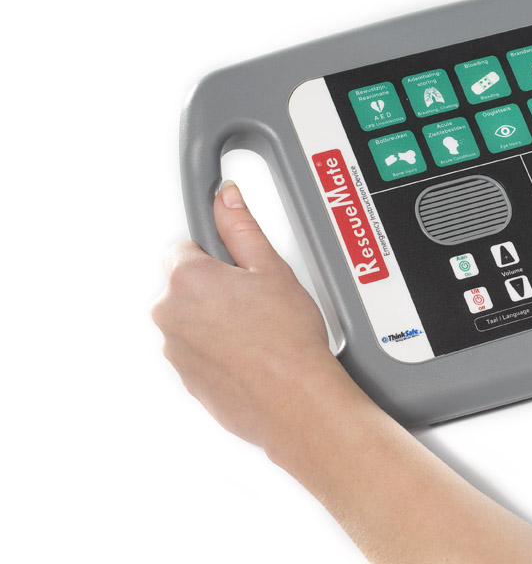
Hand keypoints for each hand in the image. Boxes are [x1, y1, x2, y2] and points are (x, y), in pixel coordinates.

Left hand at [152, 181, 358, 450]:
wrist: (295, 400)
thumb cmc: (287, 339)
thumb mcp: (272, 268)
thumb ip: (242, 227)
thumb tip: (226, 198)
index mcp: (186, 278)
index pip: (186, 247)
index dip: (218, 255)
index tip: (239, 267)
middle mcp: (169, 313)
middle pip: (187, 286)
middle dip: (217, 289)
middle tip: (259, 300)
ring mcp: (174, 350)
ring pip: (193, 321)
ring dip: (218, 322)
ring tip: (260, 331)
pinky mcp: (185, 379)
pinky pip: (199, 353)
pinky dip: (220, 351)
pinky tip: (253, 354)